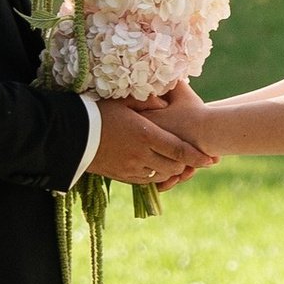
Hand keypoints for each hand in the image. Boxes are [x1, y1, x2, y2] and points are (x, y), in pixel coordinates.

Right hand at [89, 100, 211, 189]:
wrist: (71, 136)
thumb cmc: (99, 113)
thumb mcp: (125, 102)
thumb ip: (148, 102)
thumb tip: (165, 103)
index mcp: (146, 135)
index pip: (179, 149)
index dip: (197, 156)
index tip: (211, 158)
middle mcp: (141, 155)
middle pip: (174, 167)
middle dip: (186, 165)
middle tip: (193, 160)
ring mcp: (131, 169)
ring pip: (162, 176)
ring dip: (171, 171)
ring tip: (175, 163)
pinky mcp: (122, 177)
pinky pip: (146, 181)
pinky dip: (155, 176)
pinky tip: (155, 167)